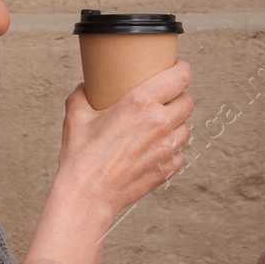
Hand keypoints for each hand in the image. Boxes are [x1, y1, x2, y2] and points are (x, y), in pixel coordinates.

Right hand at [54, 61, 193, 221]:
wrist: (87, 195)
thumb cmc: (82, 157)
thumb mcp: (76, 116)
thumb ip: (83, 94)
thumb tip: (85, 87)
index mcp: (140, 103)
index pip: (181, 76)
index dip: (182, 69)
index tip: (176, 68)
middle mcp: (159, 123)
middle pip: (188, 101)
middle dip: (178, 97)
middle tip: (164, 98)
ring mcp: (167, 148)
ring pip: (187, 127)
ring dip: (177, 123)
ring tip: (159, 125)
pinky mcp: (168, 168)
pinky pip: (181, 153)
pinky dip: (172, 149)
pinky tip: (155, 149)